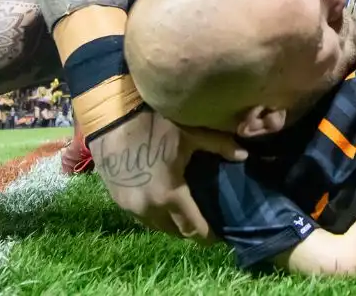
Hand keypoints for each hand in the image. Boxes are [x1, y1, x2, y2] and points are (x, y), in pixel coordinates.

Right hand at [89, 110, 244, 240]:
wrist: (110, 120)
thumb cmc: (153, 124)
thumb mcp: (190, 133)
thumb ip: (220, 145)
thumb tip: (245, 155)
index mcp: (170, 195)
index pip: (194, 229)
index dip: (209, 236)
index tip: (220, 235)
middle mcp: (149, 208)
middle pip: (176, 232)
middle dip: (191, 230)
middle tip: (204, 220)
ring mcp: (131, 207)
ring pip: (157, 226)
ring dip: (171, 223)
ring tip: (185, 212)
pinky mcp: (118, 201)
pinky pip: (142, 217)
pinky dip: (155, 214)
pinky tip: (163, 202)